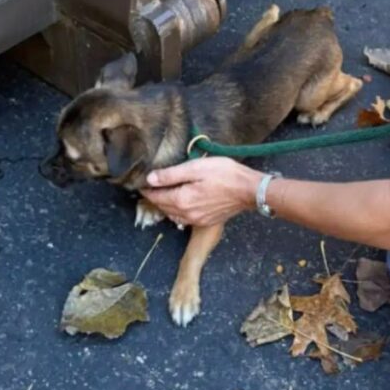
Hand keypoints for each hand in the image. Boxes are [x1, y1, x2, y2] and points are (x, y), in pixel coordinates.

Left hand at [142, 157, 261, 226]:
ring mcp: (197, 220)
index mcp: (181, 200)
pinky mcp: (206, 221)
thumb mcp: (196, 168)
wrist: (249, 190)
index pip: (156, 197)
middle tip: (150, 187)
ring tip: (163, 194)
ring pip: (173, 215)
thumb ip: (171, 175)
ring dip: (166, 206)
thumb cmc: (224, 174)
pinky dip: (178, 211)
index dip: (147, 190)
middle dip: (155, 198)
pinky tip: (181, 203)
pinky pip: (185, 219)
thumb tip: (150, 179)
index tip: (140, 183)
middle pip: (163, 207)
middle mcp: (187, 214)